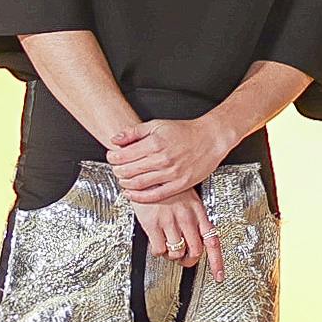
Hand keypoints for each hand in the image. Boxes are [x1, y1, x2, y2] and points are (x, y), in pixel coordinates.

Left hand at [109, 115, 230, 204]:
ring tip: (123, 180)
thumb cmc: (186, 132)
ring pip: (138, 184)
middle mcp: (163, 159)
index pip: (124, 155)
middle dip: (117, 171)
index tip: (111, 158)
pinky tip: (132, 194)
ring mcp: (171, 174)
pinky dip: (139, 197)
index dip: (113, 158)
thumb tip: (115, 139)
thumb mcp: (158, 125)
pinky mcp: (179, 185)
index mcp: (155, 143)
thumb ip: (134, 132)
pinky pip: (154, 196)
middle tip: (115, 169)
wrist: (211, 139)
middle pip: (129, 171)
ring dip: (126, 184)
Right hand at [132, 190, 222, 278]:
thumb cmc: (166, 183)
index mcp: (197, 211)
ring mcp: (169, 221)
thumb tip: (196, 236)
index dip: (217, 262)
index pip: (212, 240)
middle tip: (183, 259)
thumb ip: (194, 216)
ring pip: (177, 253)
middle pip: (195, 251)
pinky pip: (159, 249)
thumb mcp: (187, 196)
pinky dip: (158, 252)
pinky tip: (156, 243)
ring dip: (172, 256)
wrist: (147, 172)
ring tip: (167, 248)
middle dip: (189, 260)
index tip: (218, 276)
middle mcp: (186, 217)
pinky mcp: (152, 223)